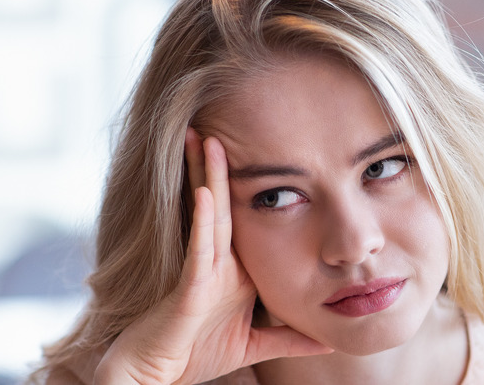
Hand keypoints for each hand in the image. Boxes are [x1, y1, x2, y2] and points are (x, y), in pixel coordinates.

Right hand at [94, 128, 331, 384]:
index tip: (260, 148)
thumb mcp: (255, 345)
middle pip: (221, 205)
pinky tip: (205, 194)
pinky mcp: (187, 289)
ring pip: (207, 216)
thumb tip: (327, 340)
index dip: (246, 184)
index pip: (242, 218)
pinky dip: (201, 222)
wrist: (157, 377)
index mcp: (232, 269)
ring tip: (207, 139)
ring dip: (208, 177)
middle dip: (218, 166)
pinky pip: (197, 251)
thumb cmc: (196, 355)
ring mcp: (200, 271)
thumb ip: (289, 339)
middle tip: (220, 124)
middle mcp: (214, 262)